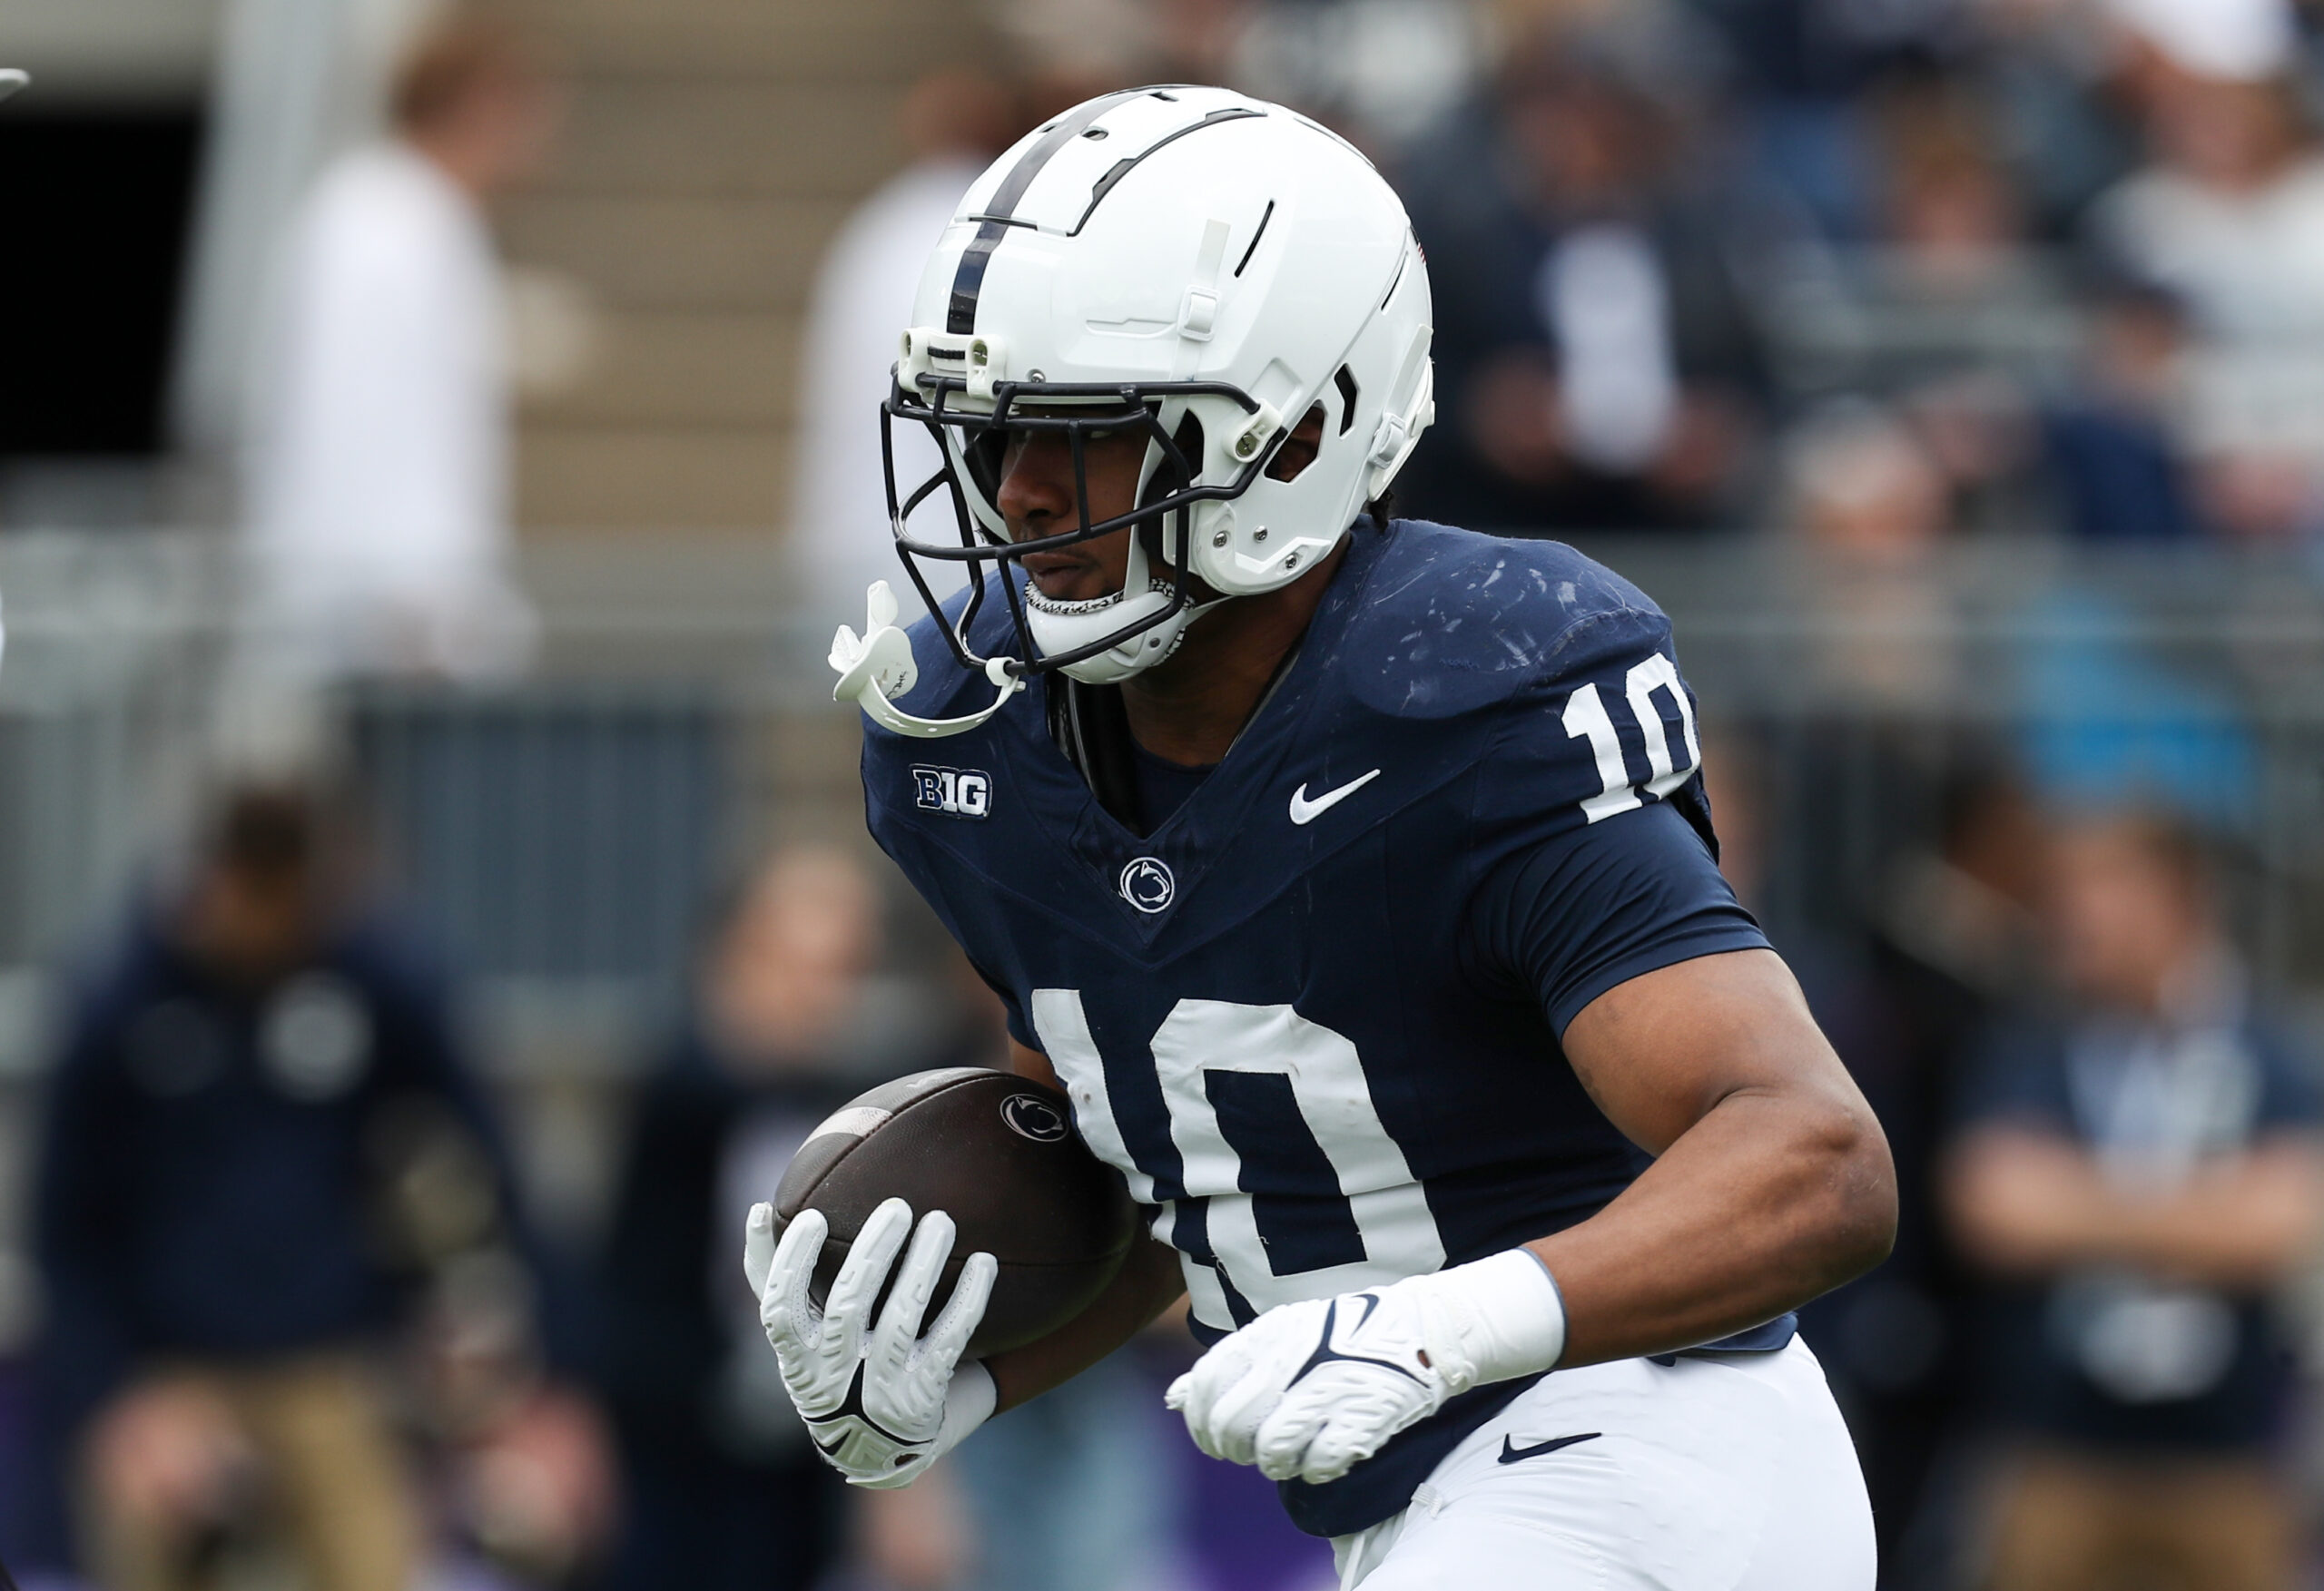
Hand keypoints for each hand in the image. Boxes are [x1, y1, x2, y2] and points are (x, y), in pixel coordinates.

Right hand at [744, 1196, 997, 1487]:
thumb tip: (760, 1209)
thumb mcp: (799, 1343)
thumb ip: (781, 1286)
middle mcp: (836, 1377)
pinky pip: (950, 1339)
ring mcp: (882, 1389)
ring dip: (923, 1265)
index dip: (791, 1263)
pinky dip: (969, 1298)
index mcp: (798, 1360)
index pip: (780, 1309)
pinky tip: (985, 1262)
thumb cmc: (835, 1372)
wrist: (880, 1453)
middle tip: (897, 1207)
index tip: (813, 1217)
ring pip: (902, 1318)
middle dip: (873, 1253)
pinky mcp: (925, 1395)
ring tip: (941, 1221)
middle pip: (848, 1306)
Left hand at [1166, 1252, 1565, 1483]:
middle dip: (1232, 1449)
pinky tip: (1323, 1456)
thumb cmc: (1344, 1334)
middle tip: (1248, 1451)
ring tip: (1288, 1456)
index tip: (1210, 1436)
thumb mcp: (1281, 1334)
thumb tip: (1173, 1396)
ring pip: (1270, 1452)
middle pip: (1231, 1424)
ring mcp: (1326, 1390)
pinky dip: (1315, 1471)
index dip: (1199, 1420)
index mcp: (1269, 1334)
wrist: (1422, 1329)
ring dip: (1273, 1464)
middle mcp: (1291, 1360)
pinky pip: (1317, 1466)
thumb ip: (1229, 1365)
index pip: (1205, 1383)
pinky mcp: (1361, 1418)